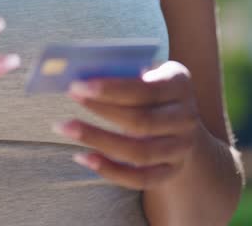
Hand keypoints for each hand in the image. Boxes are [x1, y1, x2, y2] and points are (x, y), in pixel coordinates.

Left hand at [55, 60, 200, 189]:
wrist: (180, 121)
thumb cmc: (151, 89)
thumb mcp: (145, 72)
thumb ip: (122, 72)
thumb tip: (81, 76)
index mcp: (180, 84)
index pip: (145, 89)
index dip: (110, 89)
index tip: (78, 85)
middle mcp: (186, 117)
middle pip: (141, 121)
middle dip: (101, 111)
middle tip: (70, 98)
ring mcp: (181, 148)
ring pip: (139, 153)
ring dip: (97, 140)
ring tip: (64, 127)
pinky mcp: (171, 171)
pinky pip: (140, 178)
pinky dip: (109, 171)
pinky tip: (82, 157)